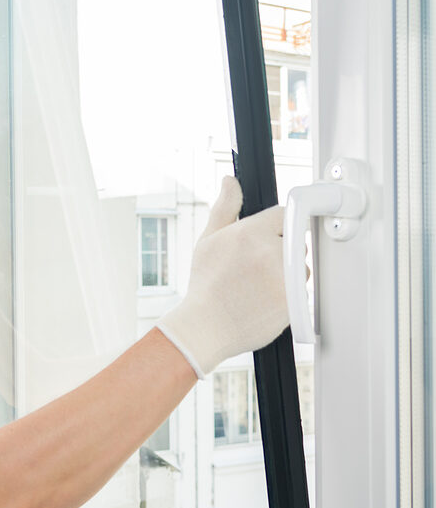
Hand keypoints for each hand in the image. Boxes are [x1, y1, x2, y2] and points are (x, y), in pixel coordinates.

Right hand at [156, 176, 288, 378]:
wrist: (206, 326)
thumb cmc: (205, 286)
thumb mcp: (208, 241)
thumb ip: (225, 208)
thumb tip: (230, 181)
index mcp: (250, 232)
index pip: (283, 214)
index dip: (274, 228)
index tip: (267, 239)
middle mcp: (271, 252)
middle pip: (295, 240)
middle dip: (281, 250)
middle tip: (255, 268)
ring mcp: (285, 277)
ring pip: (301, 266)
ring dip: (287, 273)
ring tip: (258, 286)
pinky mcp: (294, 300)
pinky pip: (302, 290)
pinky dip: (289, 294)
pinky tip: (266, 300)